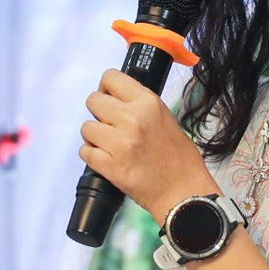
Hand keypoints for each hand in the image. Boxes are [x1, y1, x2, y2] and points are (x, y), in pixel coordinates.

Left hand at [79, 71, 214, 219]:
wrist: (184, 192)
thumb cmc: (179, 158)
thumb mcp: (165, 118)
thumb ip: (140, 106)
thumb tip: (115, 100)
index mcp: (148, 102)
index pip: (110, 77)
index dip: (106, 89)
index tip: (110, 99)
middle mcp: (132, 118)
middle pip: (92, 100)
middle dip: (99, 114)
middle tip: (111, 127)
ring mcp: (120, 142)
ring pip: (86, 128)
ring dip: (95, 137)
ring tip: (111, 147)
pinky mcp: (110, 165)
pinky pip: (85, 152)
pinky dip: (92, 156)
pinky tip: (107, 160)